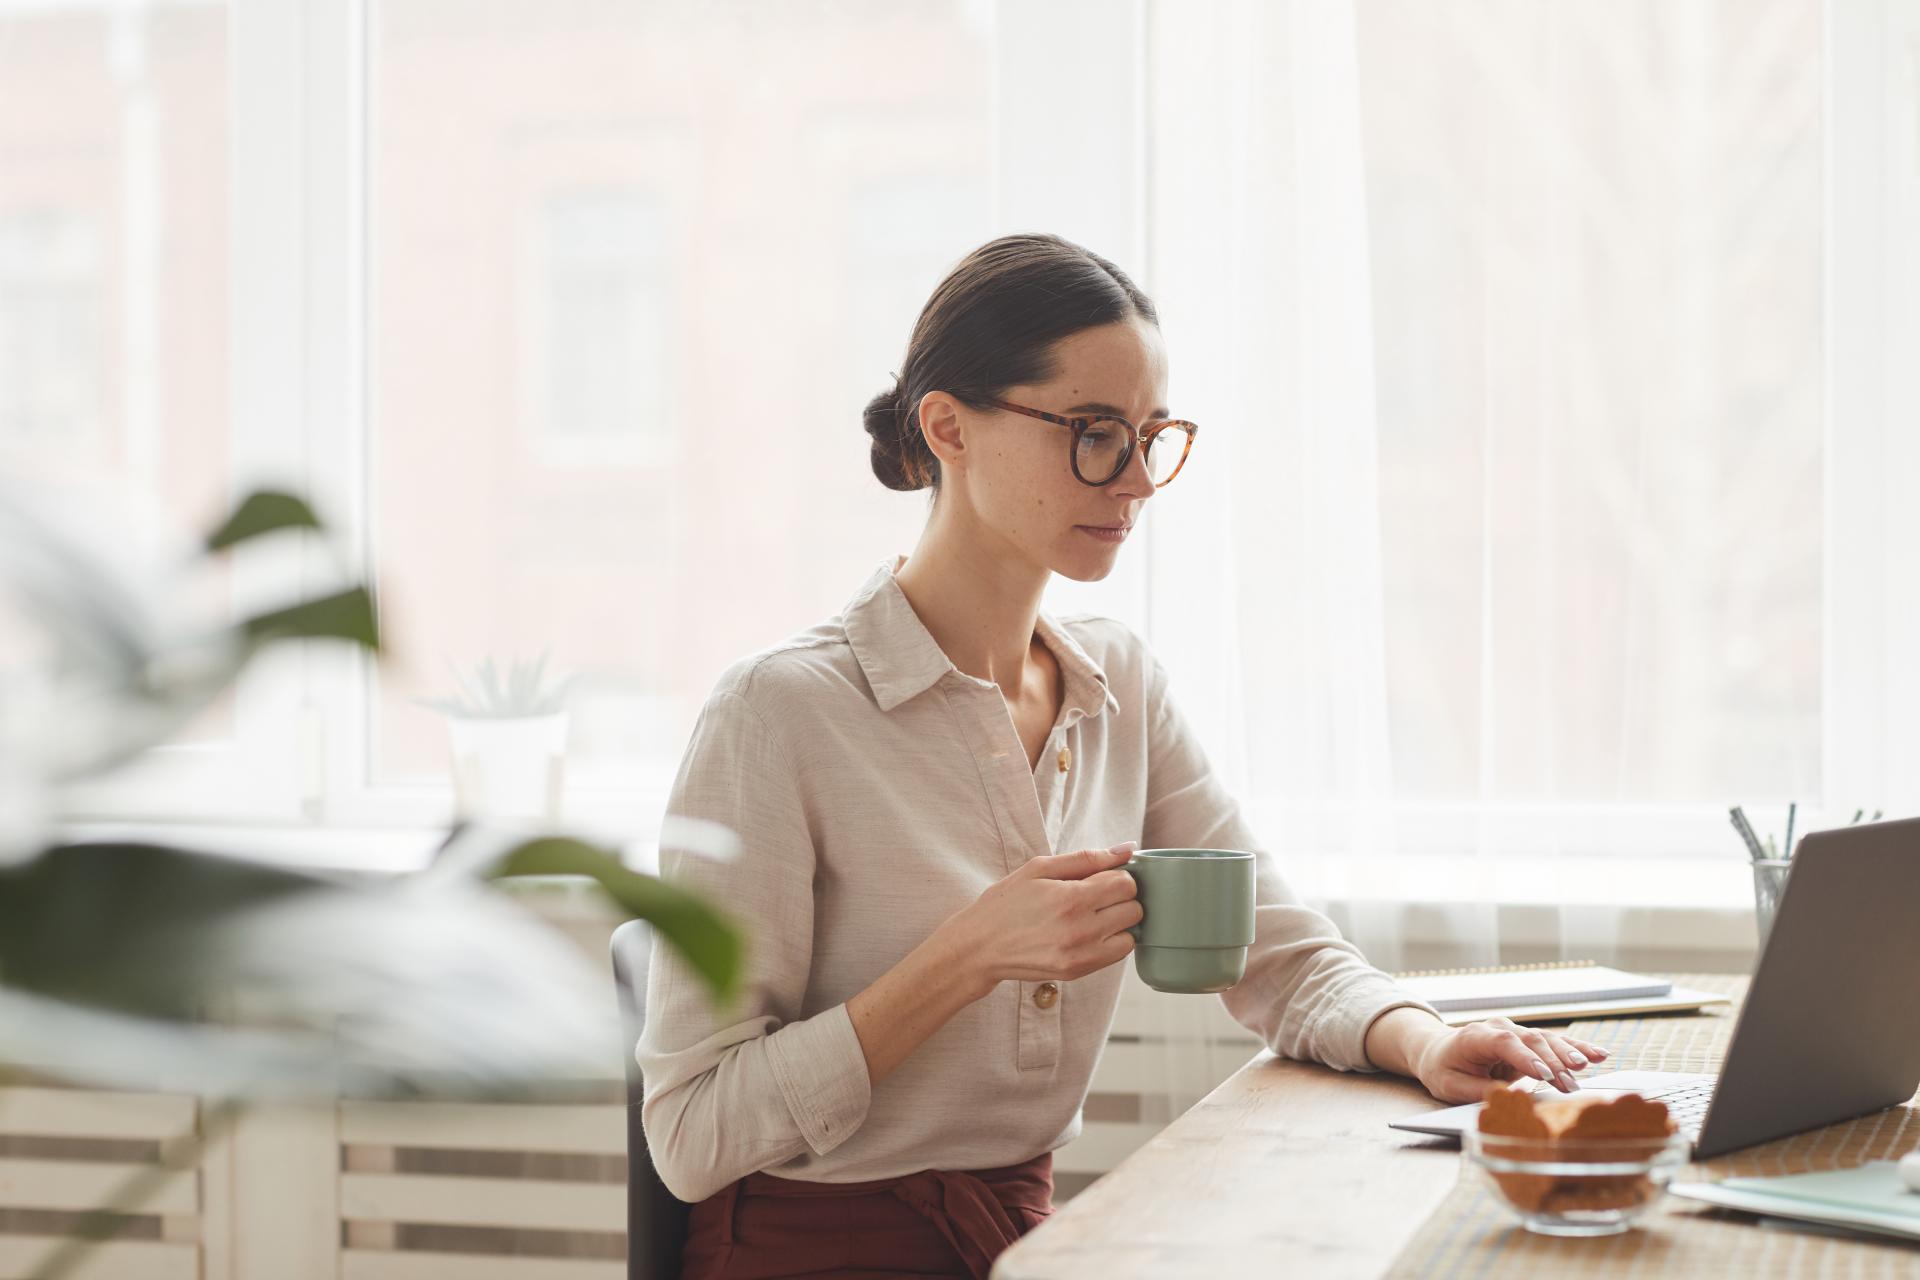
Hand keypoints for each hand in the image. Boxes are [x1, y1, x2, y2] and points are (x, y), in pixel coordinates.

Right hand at [943, 841, 1142, 998]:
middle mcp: (1081, 930)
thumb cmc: (1005, 903)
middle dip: (1120, 898)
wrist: (979, 946)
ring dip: (1119, 923)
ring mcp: (1081, 955)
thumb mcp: (1039, 868)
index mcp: (1071, 898)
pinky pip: (1116, 955)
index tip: (1101, 878)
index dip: (1117, 876)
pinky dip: (1110, 942)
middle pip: (1134, 909)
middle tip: (1097, 897)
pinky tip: (1088, 933)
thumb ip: (1086, 858)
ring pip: (1131, 935)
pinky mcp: (1078, 972)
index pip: (1126, 883)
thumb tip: (1126, 849)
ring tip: (1093, 916)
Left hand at [1412, 1016, 1610, 1104]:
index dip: (1525, 1058)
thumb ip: (1479, 1090)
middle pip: (1530, 1041)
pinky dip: (1576, 1048)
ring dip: (1569, 1054)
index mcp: (1475, 1037)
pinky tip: (1598, 1055)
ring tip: (1590, 1066)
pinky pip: (1554, 1043)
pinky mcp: (1527, 1040)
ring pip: (1546, 1039)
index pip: (1504, 1043)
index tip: (1544, 1076)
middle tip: (1571, 1085)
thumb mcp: (1451, 1085)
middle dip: (1553, 1063)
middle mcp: (1498, 1028)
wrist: (1439, 1050)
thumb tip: (1509, 1096)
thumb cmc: (1444, 1069)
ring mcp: (1515, 1031)